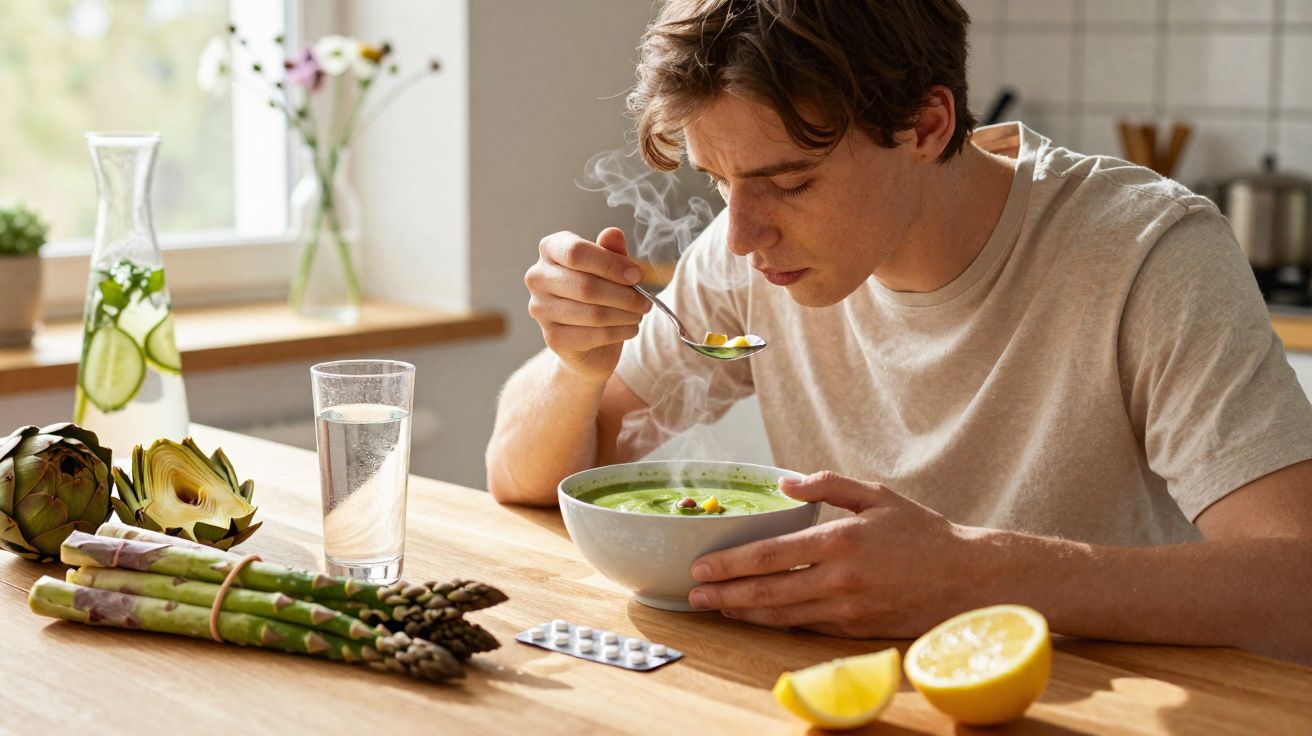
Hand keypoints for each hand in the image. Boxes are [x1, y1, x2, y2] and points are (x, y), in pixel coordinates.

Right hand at [525, 228, 651, 382]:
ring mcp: (541, 309)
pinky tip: (630, 328)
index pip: (576, 252)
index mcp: (550, 249)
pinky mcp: (553, 338)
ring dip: (625, 315)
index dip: (611, 264)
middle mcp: (538, 277)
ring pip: (593, 313)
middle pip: (586, 286)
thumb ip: (611, 250)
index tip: (637, 274)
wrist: (586, 337)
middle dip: (624, 295)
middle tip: (645, 301)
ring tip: (639, 313)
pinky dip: (620, 332)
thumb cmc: (598, 291)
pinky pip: (594, 335)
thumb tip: (613, 234)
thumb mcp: (609, 266)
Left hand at [687, 471, 984, 637]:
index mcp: (841, 540)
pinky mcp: (855, 630)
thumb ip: (827, 484)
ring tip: (716, 607)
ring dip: (743, 613)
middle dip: (724, 595)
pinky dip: (775, 623)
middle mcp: (839, 579)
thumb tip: (784, 483)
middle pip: (767, 593)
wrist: (967, 578)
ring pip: (781, 616)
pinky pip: (805, 627)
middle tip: (694, 594)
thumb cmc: (922, 533)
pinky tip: (755, 616)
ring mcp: (847, 609)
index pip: (771, 556)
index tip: (702, 565)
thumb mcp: (877, 495)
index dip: (731, 564)